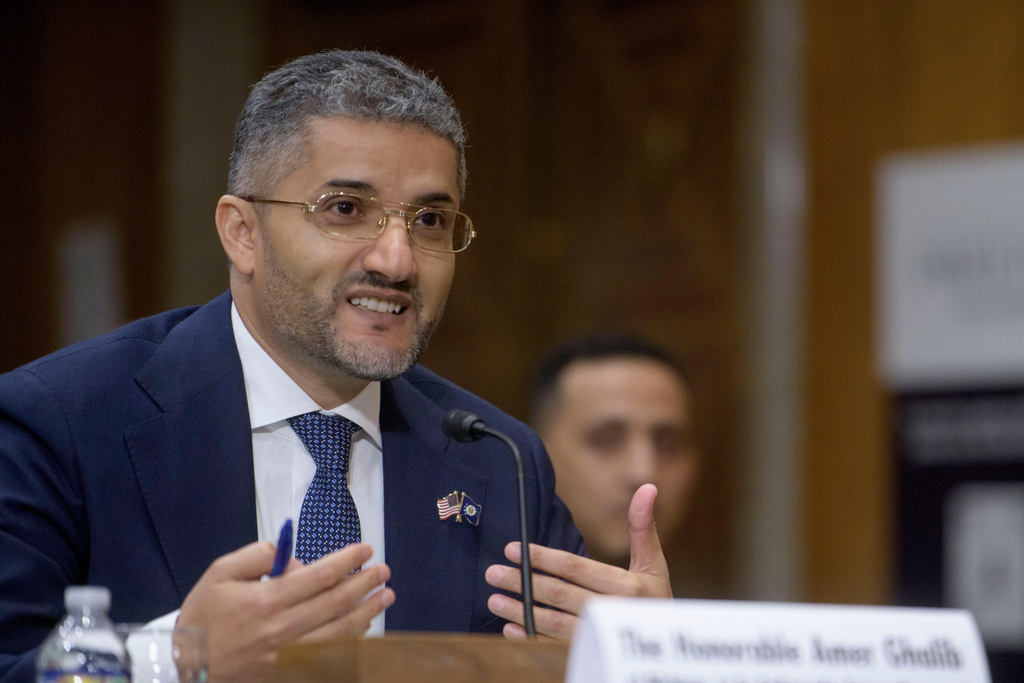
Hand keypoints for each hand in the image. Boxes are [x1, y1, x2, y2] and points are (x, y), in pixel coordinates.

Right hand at [177, 541, 394, 682]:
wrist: (184, 670)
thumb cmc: (202, 619)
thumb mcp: (219, 575)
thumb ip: (255, 557)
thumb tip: (289, 556)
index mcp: (266, 600)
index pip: (319, 576)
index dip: (347, 561)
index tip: (365, 551)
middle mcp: (282, 629)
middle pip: (336, 603)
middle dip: (365, 584)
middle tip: (383, 571)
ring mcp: (288, 656)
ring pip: (340, 633)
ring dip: (367, 612)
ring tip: (385, 597)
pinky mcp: (288, 673)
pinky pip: (329, 658)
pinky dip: (351, 643)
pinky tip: (363, 629)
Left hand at [484, 483, 670, 640]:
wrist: (666, 649)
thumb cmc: (655, 600)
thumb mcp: (654, 565)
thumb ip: (643, 528)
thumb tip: (647, 488)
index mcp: (626, 587)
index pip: (574, 568)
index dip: (541, 557)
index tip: (514, 549)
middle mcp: (610, 612)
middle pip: (557, 594)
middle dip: (521, 582)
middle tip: (492, 573)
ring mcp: (598, 637)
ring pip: (551, 622)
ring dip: (520, 610)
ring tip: (494, 599)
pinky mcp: (588, 655)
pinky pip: (553, 646)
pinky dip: (530, 637)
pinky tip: (510, 628)